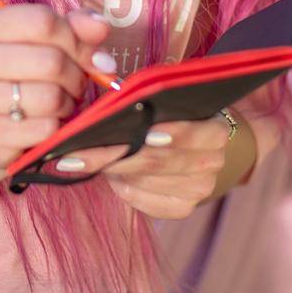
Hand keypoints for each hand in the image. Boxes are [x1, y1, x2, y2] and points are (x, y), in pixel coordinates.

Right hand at [0, 3, 112, 187]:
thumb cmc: (19, 75)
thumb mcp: (43, 42)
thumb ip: (74, 27)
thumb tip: (100, 27)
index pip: (43, 22)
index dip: (76, 40)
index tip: (88, 56)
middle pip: (50, 61)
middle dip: (75, 76)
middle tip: (75, 84)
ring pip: (50, 97)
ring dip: (66, 103)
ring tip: (59, 103)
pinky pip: (44, 129)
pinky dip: (56, 128)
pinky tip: (46, 123)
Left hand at [55, 115, 244, 221]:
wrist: (194, 148)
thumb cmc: (173, 117)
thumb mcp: (167, 102)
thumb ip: (143, 97)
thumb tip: (104, 84)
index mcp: (215, 130)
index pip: (186, 132)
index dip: (159, 132)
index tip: (130, 133)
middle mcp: (212, 162)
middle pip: (156, 161)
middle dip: (113, 156)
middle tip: (76, 155)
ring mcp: (200, 188)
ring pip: (144, 182)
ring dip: (115, 171)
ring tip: (97, 159)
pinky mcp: (184, 208)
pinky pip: (144, 203)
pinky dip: (125, 189)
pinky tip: (116, 178)